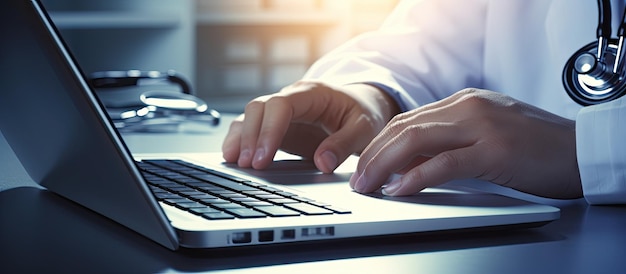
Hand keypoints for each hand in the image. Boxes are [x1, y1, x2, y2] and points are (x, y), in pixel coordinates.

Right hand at [221, 81, 399, 172]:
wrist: (361, 106)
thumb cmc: (363, 112)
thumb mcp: (365, 127)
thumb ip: (345, 144)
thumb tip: (323, 163)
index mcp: (312, 93)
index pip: (281, 105)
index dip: (269, 130)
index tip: (265, 157)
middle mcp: (291, 98)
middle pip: (259, 108)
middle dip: (251, 137)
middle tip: (250, 165)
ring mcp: (280, 112)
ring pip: (249, 116)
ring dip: (239, 138)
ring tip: (234, 162)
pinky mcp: (276, 126)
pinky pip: (251, 128)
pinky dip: (239, 141)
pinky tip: (233, 158)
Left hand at [350, 88, 582, 198]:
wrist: (581, 150)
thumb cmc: (534, 147)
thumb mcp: (484, 135)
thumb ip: (448, 143)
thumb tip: (407, 165)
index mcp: (464, 102)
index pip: (407, 120)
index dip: (379, 144)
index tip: (363, 164)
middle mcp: (468, 108)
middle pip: (404, 128)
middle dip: (373, 155)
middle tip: (357, 180)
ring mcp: (481, 127)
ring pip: (416, 140)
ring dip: (384, 165)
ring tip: (368, 186)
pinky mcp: (494, 151)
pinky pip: (445, 163)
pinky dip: (417, 177)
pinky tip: (400, 189)